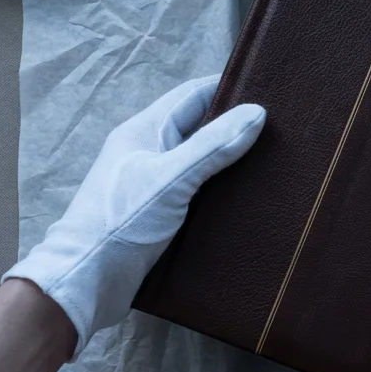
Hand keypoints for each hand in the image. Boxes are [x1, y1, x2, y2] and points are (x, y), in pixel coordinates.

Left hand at [4, 75, 264, 353]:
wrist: (86, 282)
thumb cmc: (122, 222)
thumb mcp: (172, 178)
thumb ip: (213, 146)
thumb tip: (257, 112)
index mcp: (145, 131)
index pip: (193, 95)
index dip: (229, 89)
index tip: (271, 93)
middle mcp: (149, 152)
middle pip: (200, 128)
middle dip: (236, 128)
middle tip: (283, 134)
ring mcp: (154, 185)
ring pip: (201, 163)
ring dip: (231, 164)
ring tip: (276, 167)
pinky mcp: (160, 215)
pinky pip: (198, 193)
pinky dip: (221, 193)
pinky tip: (248, 203)